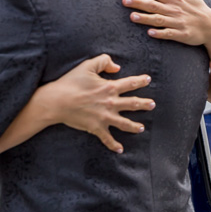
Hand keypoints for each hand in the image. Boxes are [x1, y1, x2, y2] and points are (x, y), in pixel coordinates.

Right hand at [39, 54, 154, 153]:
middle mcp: (111, 103)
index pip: (130, 83)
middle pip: (133, 104)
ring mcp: (105, 117)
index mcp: (110, 87)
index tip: (148, 80)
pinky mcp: (96, 128)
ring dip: (135, 126)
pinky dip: (114, 145)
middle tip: (153, 104)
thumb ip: (104, 62)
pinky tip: (120, 150)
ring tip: (142, 128)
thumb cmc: (71, 82)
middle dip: (144, 104)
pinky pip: (107, 139)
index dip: (140, 81)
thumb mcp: (87, 66)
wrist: (57, 101)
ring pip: (125, 123)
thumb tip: (117, 67)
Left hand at [124, 0, 210, 45]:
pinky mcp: (181, 34)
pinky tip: (150, 32)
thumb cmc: (197, 6)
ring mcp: (177, 22)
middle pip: (153, 5)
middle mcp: (174, 9)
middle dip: (138, 2)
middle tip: (124, 0)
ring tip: (132, 17)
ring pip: (158, 19)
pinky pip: (169, 34)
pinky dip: (160, 33)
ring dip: (145, 18)